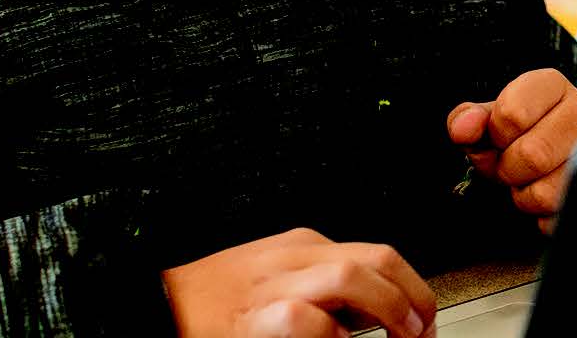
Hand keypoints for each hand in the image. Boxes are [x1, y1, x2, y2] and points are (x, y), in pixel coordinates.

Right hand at [162, 227, 436, 337]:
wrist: (152, 306)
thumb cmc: (213, 303)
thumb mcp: (276, 281)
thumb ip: (324, 290)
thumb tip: (376, 314)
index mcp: (301, 247)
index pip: (378, 255)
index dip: (413, 289)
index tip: (424, 318)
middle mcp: (292, 259)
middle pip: (377, 258)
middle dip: (413, 297)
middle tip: (422, 332)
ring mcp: (272, 286)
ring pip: (350, 276)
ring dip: (388, 309)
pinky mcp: (253, 319)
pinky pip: (306, 319)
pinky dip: (332, 335)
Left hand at [446, 68, 576, 232]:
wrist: (557, 155)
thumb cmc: (519, 134)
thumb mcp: (489, 120)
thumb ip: (467, 119)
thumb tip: (463, 130)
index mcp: (553, 85)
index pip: (512, 114)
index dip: (495, 135)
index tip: (500, 137)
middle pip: (531, 156)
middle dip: (507, 169)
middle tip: (510, 166)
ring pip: (545, 193)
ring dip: (524, 195)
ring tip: (529, 180)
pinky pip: (558, 218)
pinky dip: (541, 217)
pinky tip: (546, 196)